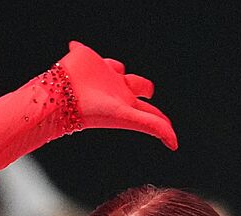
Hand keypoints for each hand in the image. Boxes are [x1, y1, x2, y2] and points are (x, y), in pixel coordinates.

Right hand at [57, 41, 176, 149]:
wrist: (65, 98)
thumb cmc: (94, 110)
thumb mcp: (129, 118)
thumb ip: (154, 127)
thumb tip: (175, 144)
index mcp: (126, 100)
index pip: (148, 108)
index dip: (159, 115)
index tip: (168, 124)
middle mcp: (114, 87)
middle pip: (134, 84)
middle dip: (141, 86)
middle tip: (144, 90)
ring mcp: (99, 72)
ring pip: (113, 66)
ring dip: (113, 65)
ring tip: (109, 66)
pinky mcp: (83, 58)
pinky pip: (81, 49)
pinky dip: (77, 48)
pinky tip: (74, 46)